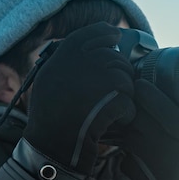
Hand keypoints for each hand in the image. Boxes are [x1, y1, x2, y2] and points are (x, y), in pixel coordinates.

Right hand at [14, 22, 134, 179]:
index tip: (115, 37)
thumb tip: (94, 48)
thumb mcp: (49, 81)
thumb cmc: (49, 118)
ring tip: (105, 112)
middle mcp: (82, 61)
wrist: (50, 147)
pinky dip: (125, 116)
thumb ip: (68, 62)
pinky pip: (130, 104)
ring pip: (127, 81)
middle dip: (119, 76)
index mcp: (64, 55)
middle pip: (117, 60)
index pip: (94, 32)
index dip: (107, 33)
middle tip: (110, 95)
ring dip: (122, 97)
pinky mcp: (113, 100)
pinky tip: (112, 124)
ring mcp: (100, 79)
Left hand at [120, 80, 178, 179]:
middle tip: (122, 87)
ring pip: (127, 130)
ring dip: (122, 119)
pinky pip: (120, 146)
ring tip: (120, 109)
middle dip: (130, 103)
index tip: (140, 82)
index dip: (152, 96)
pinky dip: (118, 139)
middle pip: (141, 118)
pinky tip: (121, 136)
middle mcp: (170, 149)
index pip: (169, 113)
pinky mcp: (133, 168)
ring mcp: (149, 160)